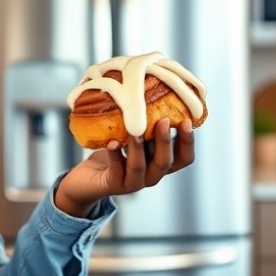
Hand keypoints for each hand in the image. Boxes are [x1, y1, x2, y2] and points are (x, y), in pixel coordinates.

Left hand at [55, 118, 194, 217]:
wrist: (87, 179)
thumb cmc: (114, 151)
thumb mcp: (132, 136)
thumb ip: (144, 124)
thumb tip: (150, 91)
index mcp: (159, 163)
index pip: (183, 158)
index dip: (188, 142)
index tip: (187, 121)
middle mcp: (150, 175)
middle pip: (165, 163)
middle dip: (166, 141)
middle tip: (164, 120)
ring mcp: (132, 182)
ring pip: (140, 167)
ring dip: (139, 148)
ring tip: (136, 132)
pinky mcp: (112, 184)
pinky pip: (116, 170)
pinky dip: (115, 155)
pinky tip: (112, 143)